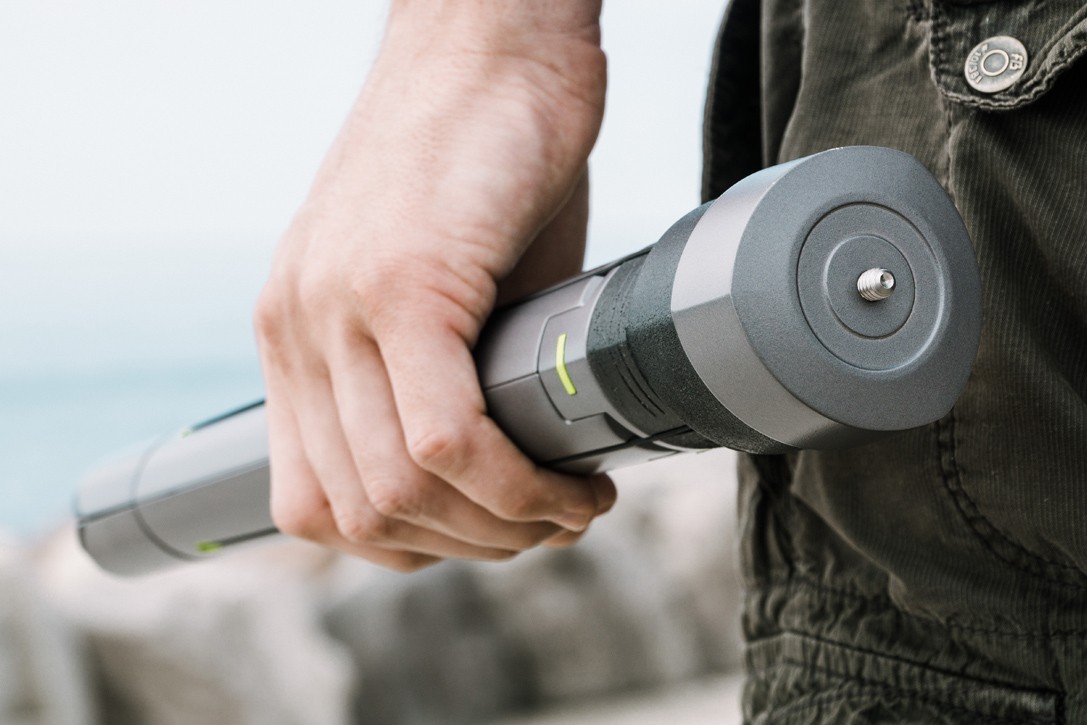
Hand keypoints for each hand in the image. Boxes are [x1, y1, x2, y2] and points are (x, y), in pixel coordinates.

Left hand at [254, 0, 615, 570]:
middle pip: (357, 514)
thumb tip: (504, 461)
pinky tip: (568, 482)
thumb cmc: (484, 152)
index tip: (485, 536)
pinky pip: (444, 438)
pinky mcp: (401, 282)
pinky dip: (515, 486)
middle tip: (548, 528)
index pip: (311, 502)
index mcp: (298, 333)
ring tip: (569, 508)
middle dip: (467, 550)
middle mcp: (298, 327)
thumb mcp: (447, 284)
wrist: (492, 36)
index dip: (407, 547)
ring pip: (398, 492)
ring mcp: (338, 305)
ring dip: (499, 529)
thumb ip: (447, 375)